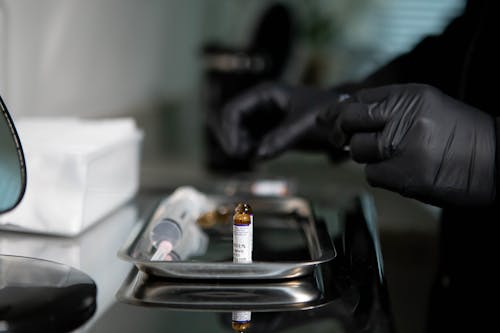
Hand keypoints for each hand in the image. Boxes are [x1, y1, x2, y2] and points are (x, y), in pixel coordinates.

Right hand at [209, 82, 343, 159]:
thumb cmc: (326, 115)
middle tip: (243, 157)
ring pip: (238, 132)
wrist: (344, 122)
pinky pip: (250, 141)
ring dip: (240, 146)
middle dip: (232, 139)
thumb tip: (258, 155)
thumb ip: (282, 138)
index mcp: (265, 94)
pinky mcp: (270, 131)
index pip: (234, 110)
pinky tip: (260, 157)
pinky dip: (250, 150)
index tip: (238, 152)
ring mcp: (264, 117)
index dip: (230, 131)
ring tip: (254, 156)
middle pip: (231, 121)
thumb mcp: (304, 125)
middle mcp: (260, 104)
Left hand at [319, 84, 495, 206]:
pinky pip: (372, 175)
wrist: (497, 161)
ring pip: (358, 151)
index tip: (332, 120)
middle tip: (354, 140)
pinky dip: (382, 176)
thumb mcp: (427, 106)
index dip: (341, 112)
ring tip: (397, 157)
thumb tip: (343, 112)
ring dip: (370, 157)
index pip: (358, 100)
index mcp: (410, 95)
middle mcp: (404, 117)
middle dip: (347, 133)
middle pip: (349, 123)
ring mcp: (403, 147)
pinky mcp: (404, 176)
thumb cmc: (460, 135)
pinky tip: (404, 172)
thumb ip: (388, 107)